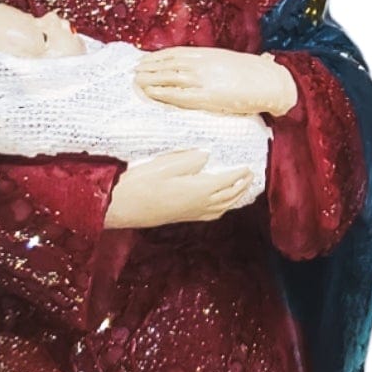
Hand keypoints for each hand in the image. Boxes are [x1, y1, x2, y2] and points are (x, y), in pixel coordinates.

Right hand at [104, 148, 259, 228]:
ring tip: (242, 190)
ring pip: (222, 207)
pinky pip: (211, 214)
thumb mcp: (165, 165)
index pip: (227, 181)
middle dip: (242, 186)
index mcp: (199, 189)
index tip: (249, 165)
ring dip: (235, 198)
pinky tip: (220, 204)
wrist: (120, 207)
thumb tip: (208, 155)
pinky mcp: (182, 217)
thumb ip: (189, 160)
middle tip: (251, 175)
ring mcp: (190, 213)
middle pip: (229, 196)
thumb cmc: (140, 183)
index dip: (240, 173)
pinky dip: (223, 207)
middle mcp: (199, 204)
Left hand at [136, 47, 297, 117]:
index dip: (156, 56)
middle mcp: (201, 64)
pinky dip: (162, 94)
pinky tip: (151, 94)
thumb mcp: (226, 60)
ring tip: (136, 81)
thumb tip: (192, 64)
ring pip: (168, 78)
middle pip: (167, 64)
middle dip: (148, 67)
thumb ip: (208, 61)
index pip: (174, 53)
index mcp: (206, 54)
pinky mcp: (206, 97)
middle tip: (133, 70)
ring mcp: (202, 80)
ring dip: (150, 79)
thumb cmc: (251, 73)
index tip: (143, 58)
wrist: (268, 81)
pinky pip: (178, 96)